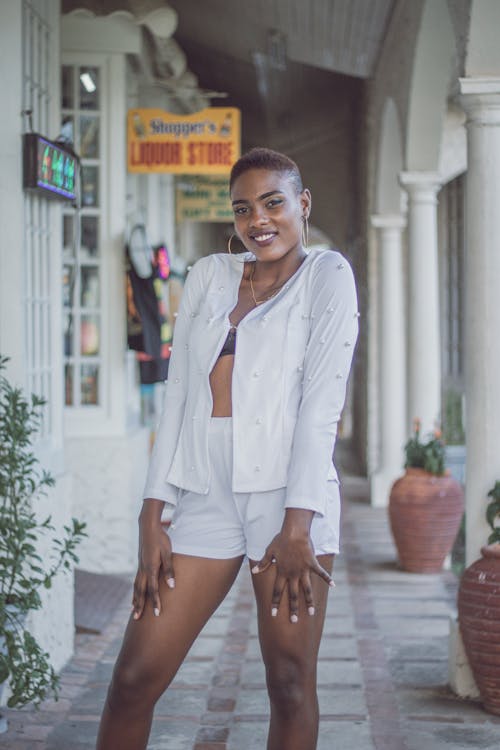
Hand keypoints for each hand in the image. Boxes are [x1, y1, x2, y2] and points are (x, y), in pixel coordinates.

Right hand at [132, 499, 174, 619]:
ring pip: (136, 587)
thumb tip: (172, 586)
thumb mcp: (168, 553)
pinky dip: (135, 591)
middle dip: (140, 606)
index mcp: (151, 568)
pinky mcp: (140, 564)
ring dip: (135, 600)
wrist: (148, 527)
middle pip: (141, 591)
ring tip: (133, 612)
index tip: (157, 614)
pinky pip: (136, 581)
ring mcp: (140, 567)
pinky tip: (135, 595)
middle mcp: (143, 570)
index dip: (155, 602)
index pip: (153, 589)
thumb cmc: (161, 539)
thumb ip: (169, 569)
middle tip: (137, 620)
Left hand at [251, 510, 333, 622]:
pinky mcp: (312, 564)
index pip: (276, 591)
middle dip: (293, 609)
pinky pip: (321, 573)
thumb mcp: (269, 551)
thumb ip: (263, 563)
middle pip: (292, 595)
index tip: (273, 615)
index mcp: (282, 572)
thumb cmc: (281, 540)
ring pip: (306, 589)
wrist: (294, 532)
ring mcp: (303, 570)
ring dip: (309, 602)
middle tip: (294, 621)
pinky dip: (327, 579)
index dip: (274, 603)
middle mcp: (292, 574)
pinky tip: (333, 586)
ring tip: (311, 613)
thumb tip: (255, 571)